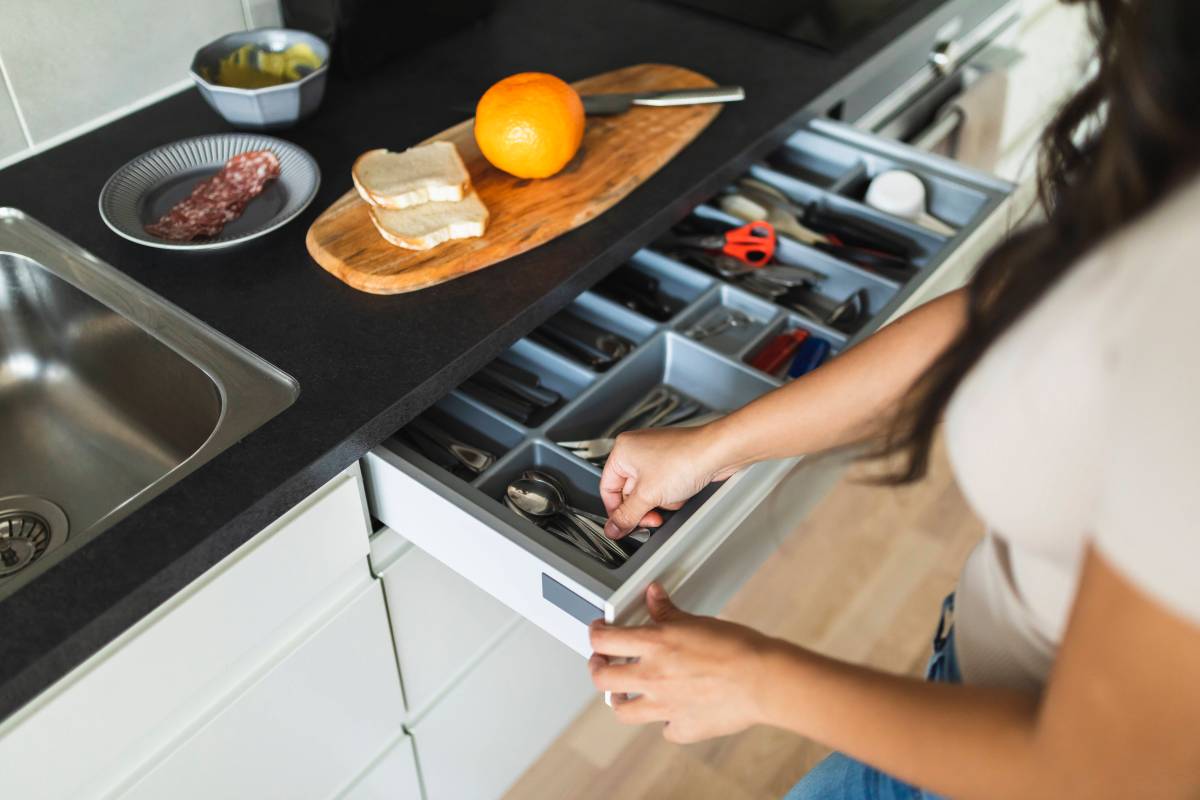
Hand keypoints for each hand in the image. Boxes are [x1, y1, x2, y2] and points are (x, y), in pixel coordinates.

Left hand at [588, 583, 784, 743]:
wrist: (762, 680)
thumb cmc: (736, 648)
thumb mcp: (696, 621)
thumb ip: (668, 612)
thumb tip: (654, 596)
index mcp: (654, 646)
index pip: (603, 640)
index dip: (594, 635)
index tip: (597, 632)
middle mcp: (652, 678)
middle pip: (602, 679)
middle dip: (597, 670)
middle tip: (602, 664)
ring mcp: (664, 707)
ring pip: (623, 711)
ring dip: (620, 701)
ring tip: (624, 693)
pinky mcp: (683, 728)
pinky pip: (666, 729)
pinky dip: (668, 722)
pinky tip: (675, 713)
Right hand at [599, 422, 741, 537]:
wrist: (718, 453)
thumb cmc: (685, 459)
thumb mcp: (648, 495)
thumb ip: (627, 516)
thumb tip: (613, 529)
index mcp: (623, 451)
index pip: (607, 488)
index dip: (615, 511)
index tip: (622, 527)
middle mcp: (637, 450)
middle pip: (629, 492)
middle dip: (644, 507)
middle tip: (651, 518)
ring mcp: (656, 455)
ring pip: (648, 492)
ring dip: (660, 501)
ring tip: (672, 497)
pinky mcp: (673, 462)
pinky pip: (664, 486)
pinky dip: (671, 494)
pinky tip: (682, 492)